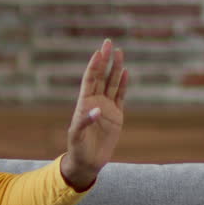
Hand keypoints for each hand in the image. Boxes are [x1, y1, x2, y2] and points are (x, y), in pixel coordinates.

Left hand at [61, 39, 127, 190]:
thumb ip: (85, 122)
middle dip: (104, 60)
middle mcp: (95, 102)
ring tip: (119, 52)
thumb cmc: (78, 149)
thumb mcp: (77, 136)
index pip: (90, 80)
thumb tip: (97, 110)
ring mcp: (106, 107)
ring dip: (115, 68)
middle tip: (108, 43)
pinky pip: (120, 96)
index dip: (94, 66)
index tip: (98, 52)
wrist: (88, 162)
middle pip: (101, 77)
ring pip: (112, 83)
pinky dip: (123, 84)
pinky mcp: (116, 116)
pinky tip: (125, 72)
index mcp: (83, 104)